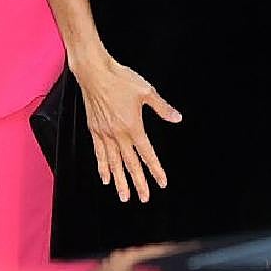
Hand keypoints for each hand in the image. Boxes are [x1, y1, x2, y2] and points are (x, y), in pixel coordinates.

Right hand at [72, 51, 180, 203]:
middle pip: (130, 164)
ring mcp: (105, 133)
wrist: (95, 72)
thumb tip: (177, 118)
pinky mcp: (94, 129)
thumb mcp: (146, 91)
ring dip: (119, 181)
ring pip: (113, 163)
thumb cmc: (120, 79)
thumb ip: (162, 107)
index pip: (147, 154)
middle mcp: (118, 134)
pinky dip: (102, 167)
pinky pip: (99, 153)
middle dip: (138, 183)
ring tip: (123, 196)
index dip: (155, 170)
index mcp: (133, 126)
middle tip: (144, 198)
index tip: (162, 182)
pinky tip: (105, 177)